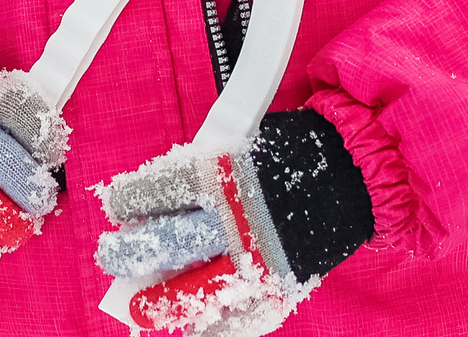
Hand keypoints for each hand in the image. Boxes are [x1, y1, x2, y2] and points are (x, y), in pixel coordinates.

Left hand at [94, 112, 371, 336]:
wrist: (355, 171)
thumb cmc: (290, 153)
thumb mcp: (238, 149)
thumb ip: (200, 179)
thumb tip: (155, 214)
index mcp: (220, 173)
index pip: (156, 192)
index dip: (129, 202)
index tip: (118, 207)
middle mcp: (234, 219)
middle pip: (165, 244)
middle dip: (131, 255)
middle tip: (113, 257)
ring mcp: (258, 259)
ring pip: (194, 289)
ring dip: (160, 301)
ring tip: (139, 307)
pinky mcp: (280, 288)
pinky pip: (236, 320)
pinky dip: (209, 328)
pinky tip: (190, 328)